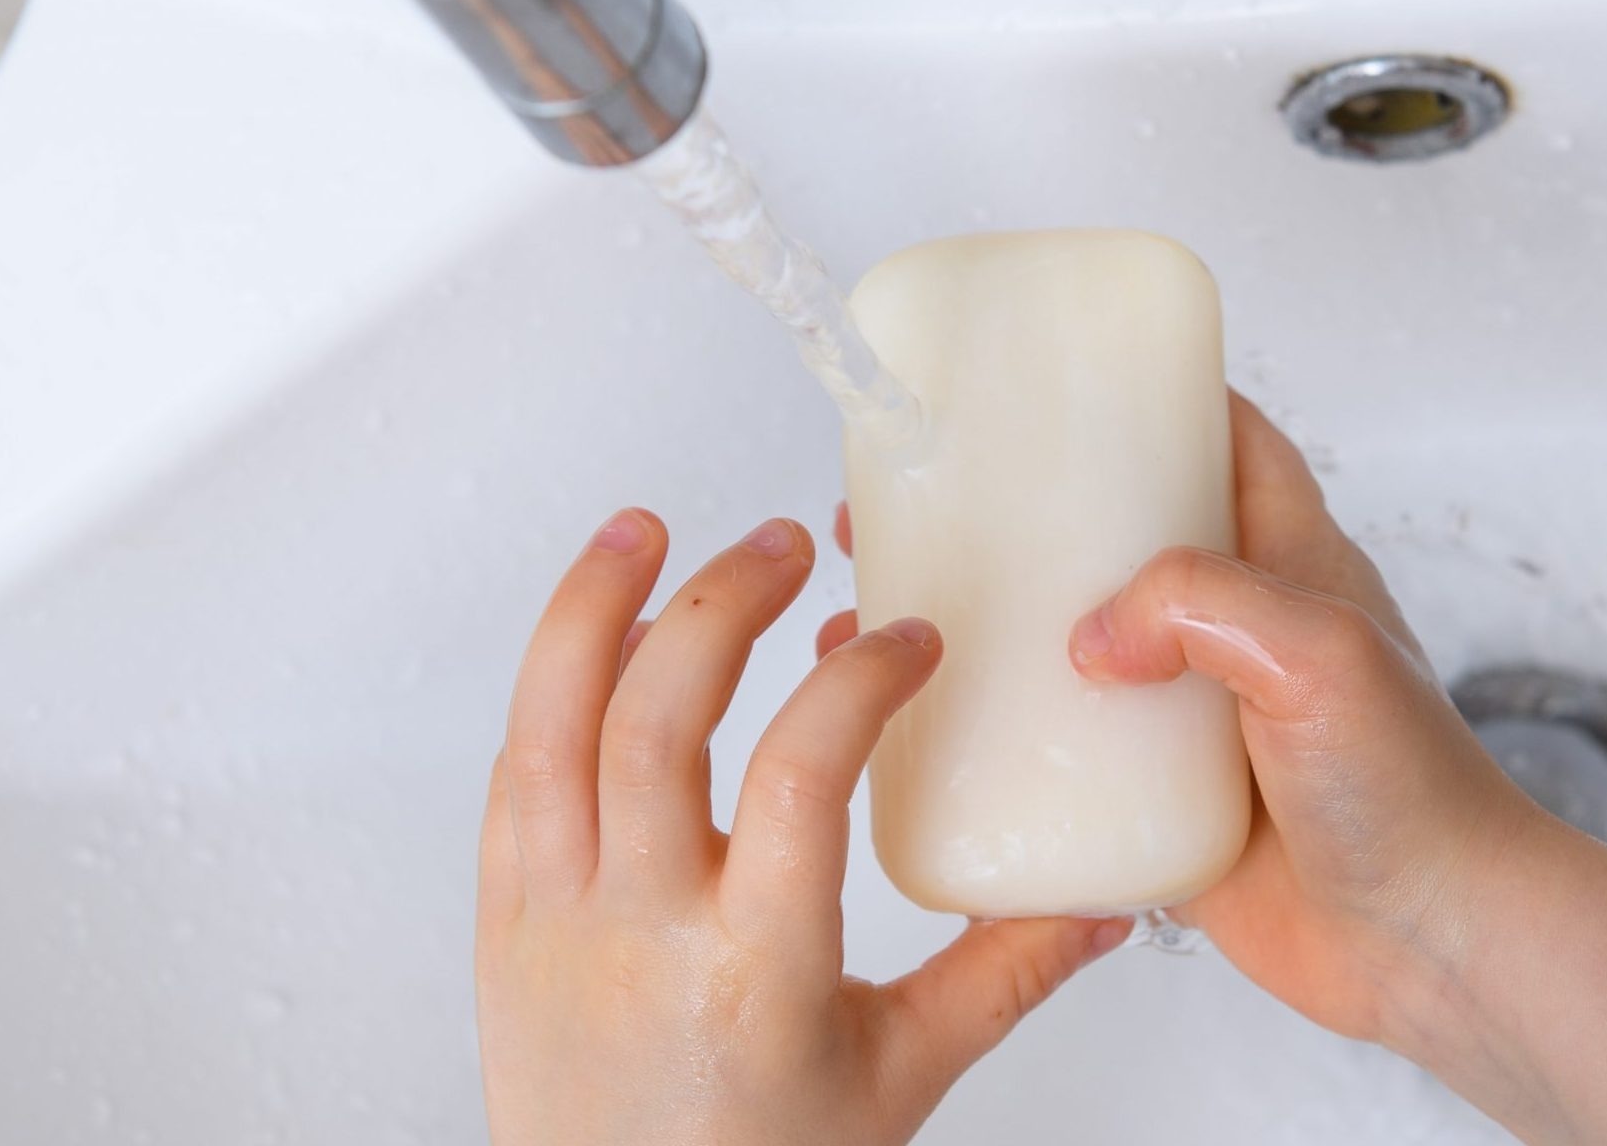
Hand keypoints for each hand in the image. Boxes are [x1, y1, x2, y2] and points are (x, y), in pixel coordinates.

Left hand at [476, 510, 1129, 1145]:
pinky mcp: (503, 920)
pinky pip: (514, 776)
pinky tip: (598, 639)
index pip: (797, 779)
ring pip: (550, 728)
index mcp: (753, 970)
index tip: (905, 642)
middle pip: (656, 721)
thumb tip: (1103, 905)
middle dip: (723, 605)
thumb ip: (1002, 976)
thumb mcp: (901, 1077)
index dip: (856, 684)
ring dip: (595, 609)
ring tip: (646, 530)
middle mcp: (639, 932)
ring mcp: (554, 920)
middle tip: (785, 552)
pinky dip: (553, 689)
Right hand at [817, 395, 1543, 1047]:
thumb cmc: (1415, 794)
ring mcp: (1199, 723)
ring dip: (1000, 636)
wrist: (1429, 946)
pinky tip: (937, 744)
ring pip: (1080, 656)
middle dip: (1033, 518)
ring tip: (899, 615)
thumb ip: (1205, 605)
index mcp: (1293, 565)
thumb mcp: (1320, 654)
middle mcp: (1239, 635)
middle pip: (1122, 545)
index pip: (1227, 445)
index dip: (1159, 399)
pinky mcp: (1166, 809)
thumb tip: (1095, 633)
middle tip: (931, 502)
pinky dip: (1008, 754)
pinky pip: (1072, 769)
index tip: (1067, 378)